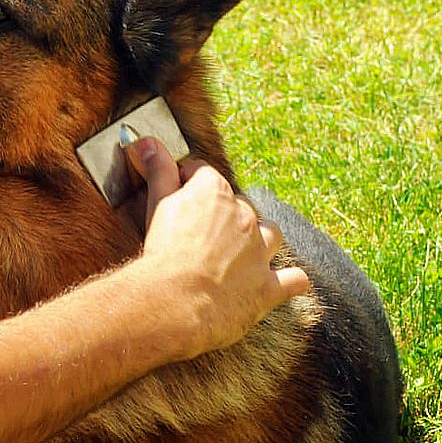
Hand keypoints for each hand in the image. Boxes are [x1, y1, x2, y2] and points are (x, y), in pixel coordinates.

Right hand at [124, 137, 309, 355]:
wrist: (174, 301)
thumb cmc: (163, 253)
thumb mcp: (156, 205)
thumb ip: (157, 171)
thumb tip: (148, 142)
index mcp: (215, 192)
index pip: (203, 175)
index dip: (187, 184)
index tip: (176, 195)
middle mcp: (244, 216)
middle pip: (238, 205)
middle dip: (222, 216)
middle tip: (198, 236)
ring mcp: (260, 251)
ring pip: (272, 234)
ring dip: (261, 240)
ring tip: (243, 252)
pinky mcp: (268, 286)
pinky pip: (293, 280)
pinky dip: (290, 281)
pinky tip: (284, 283)